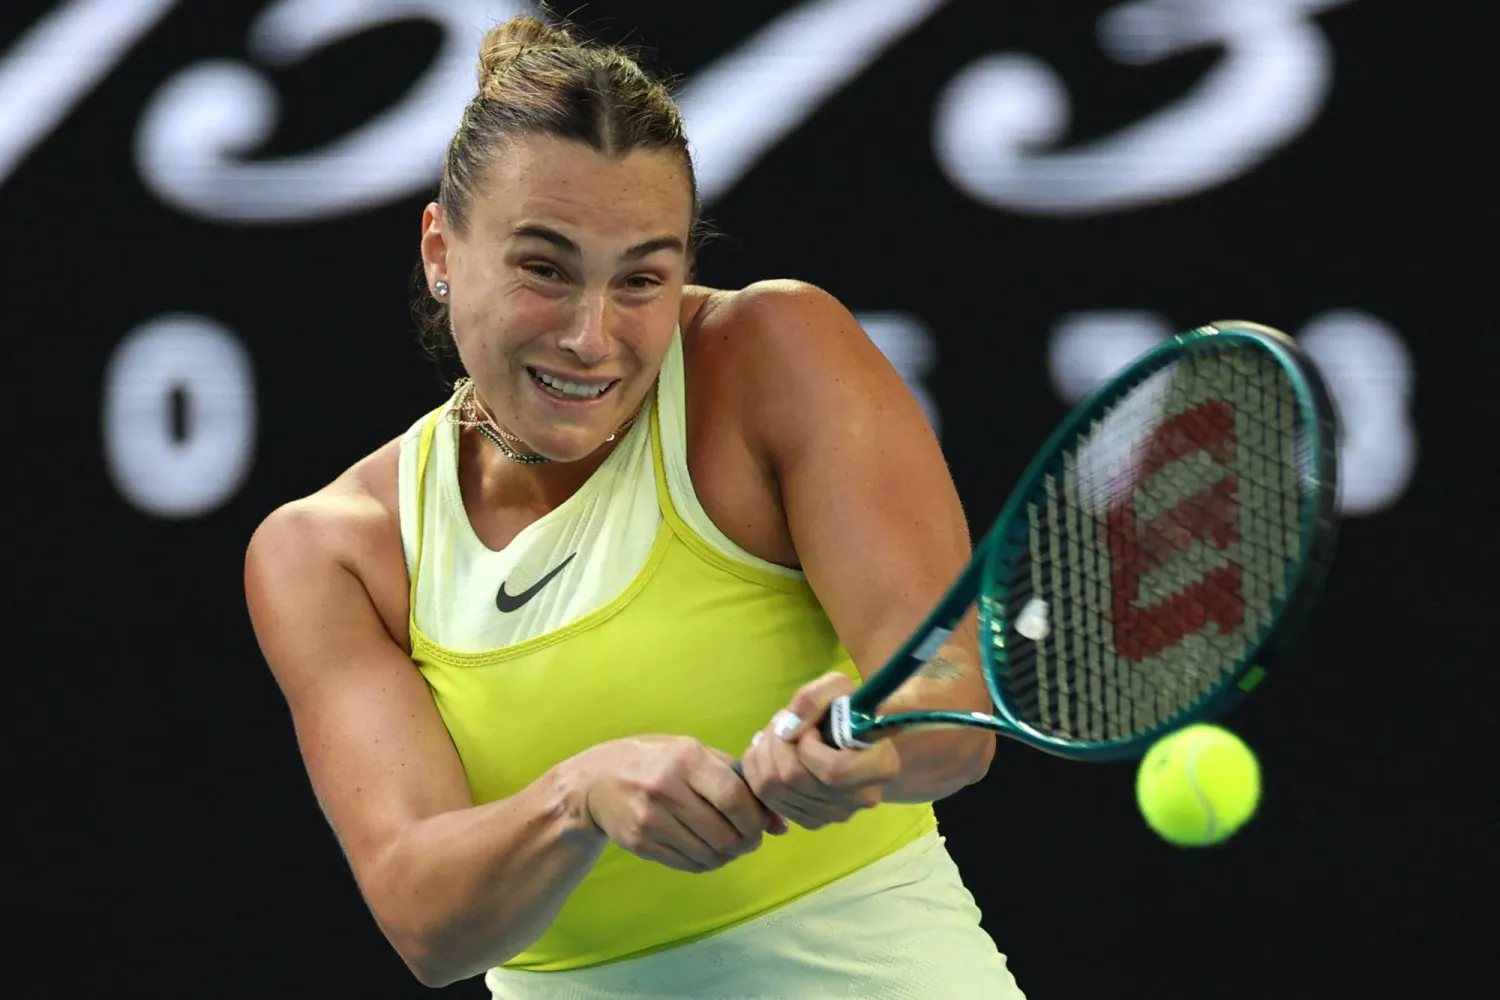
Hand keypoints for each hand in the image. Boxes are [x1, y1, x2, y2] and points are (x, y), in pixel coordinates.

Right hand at [573, 735, 782, 872]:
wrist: (596, 781)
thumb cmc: (655, 761)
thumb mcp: (693, 753)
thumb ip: (737, 780)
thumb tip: (780, 823)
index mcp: (685, 759)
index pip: (736, 799)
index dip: (756, 819)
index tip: (761, 824)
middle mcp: (666, 788)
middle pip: (726, 833)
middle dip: (747, 842)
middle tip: (749, 839)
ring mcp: (651, 818)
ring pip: (709, 854)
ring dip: (728, 855)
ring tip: (728, 844)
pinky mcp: (641, 842)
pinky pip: (688, 864)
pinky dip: (706, 862)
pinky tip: (706, 850)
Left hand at [740, 671, 900, 830]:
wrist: (848, 734)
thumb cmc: (847, 708)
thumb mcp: (837, 686)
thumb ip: (813, 698)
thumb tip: (788, 731)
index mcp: (880, 767)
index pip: (833, 771)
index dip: (808, 747)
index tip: (811, 729)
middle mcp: (861, 798)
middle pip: (795, 779)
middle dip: (777, 743)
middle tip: (783, 724)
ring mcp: (836, 815)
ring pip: (775, 790)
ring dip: (764, 755)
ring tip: (777, 735)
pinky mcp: (812, 821)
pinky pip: (768, 801)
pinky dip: (758, 772)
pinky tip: (771, 755)